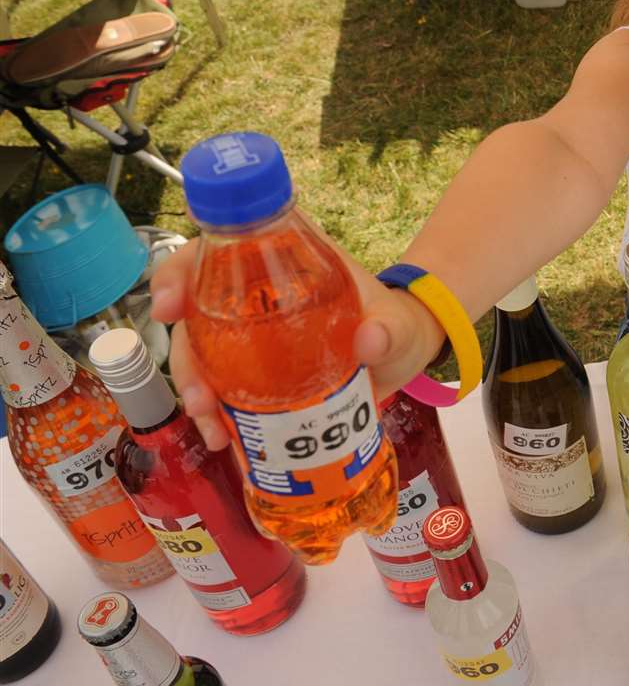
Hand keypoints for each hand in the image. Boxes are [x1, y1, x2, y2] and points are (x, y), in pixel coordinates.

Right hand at [149, 238, 445, 450]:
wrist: (401, 356)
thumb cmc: (397, 324)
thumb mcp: (398, 324)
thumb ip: (391, 330)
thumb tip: (372, 340)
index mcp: (285, 258)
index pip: (219, 248)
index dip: (180, 269)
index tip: (169, 304)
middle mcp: (258, 291)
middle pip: (198, 310)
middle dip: (186, 355)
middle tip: (201, 398)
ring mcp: (252, 331)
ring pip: (202, 352)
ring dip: (196, 389)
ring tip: (213, 428)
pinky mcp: (256, 367)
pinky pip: (221, 383)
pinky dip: (215, 411)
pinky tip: (222, 437)